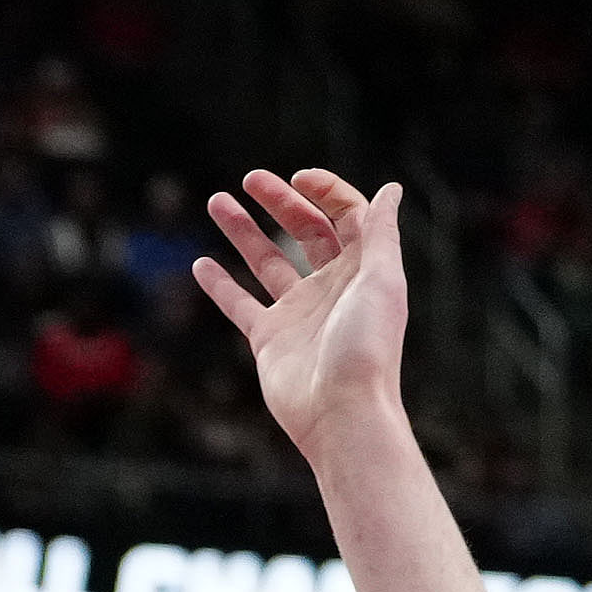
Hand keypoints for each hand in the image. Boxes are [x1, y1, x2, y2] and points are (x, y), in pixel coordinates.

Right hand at [188, 169, 410, 462]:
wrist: (342, 413)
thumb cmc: (367, 348)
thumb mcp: (382, 280)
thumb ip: (381, 233)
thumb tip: (390, 189)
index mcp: (362, 270)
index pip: (345, 216)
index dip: (325, 191)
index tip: (297, 178)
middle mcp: (331, 287)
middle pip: (304, 231)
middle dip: (279, 202)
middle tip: (250, 179)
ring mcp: (297, 313)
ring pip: (266, 260)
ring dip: (243, 231)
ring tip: (217, 201)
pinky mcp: (268, 339)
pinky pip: (240, 304)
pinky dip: (220, 285)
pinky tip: (201, 263)